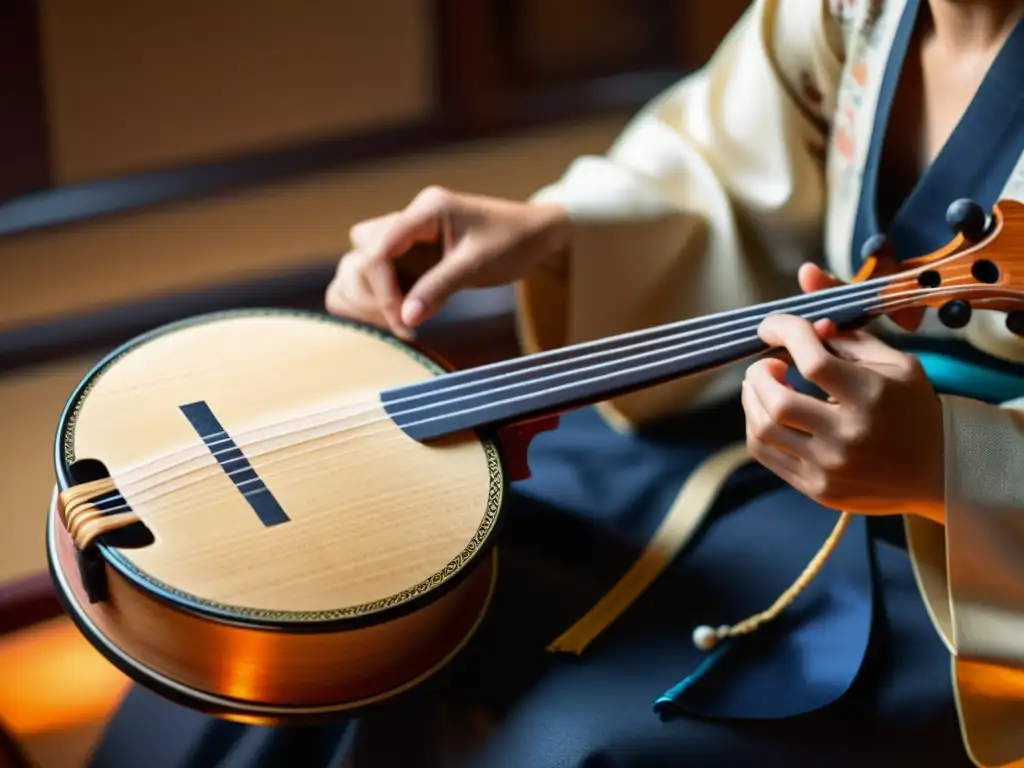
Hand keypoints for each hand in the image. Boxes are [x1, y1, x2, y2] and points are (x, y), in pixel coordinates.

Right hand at [325, 186, 567, 338]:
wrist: (538, 234)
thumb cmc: (513, 241)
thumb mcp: (477, 266)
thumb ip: (438, 289)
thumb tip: (406, 318)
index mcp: (426, 210)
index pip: (380, 248)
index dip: (382, 288)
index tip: (401, 319)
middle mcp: (413, 216)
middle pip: (365, 249)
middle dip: (377, 289)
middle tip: (404, 321)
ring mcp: (414, 232)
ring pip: (369, 257)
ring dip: (379, 290)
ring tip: (405, 318)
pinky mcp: (419, 249)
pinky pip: (388, 268)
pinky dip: (391, 291)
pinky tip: (411, 311)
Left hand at [741, 264, 945, 521]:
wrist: (939, 471)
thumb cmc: (911, 406)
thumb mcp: (893, 360)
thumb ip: (846, 325)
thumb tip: (805, 276)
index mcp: (871, 396)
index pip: (812, 359)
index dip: (784, 332)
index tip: (771, 324)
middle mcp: (849, 434)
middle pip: (776, 400)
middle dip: (759, 373)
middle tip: (768, 363)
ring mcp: (830, 467)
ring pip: (762, 429)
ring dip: (751, 398)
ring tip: (766, 384)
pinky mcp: (817, 489)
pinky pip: (765, 453)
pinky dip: (756, 425)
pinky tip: (769, 412)